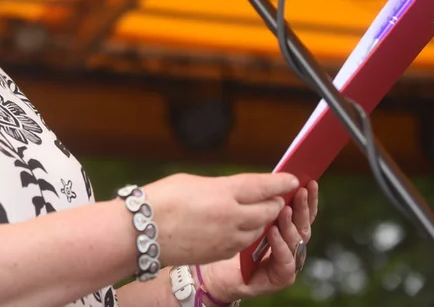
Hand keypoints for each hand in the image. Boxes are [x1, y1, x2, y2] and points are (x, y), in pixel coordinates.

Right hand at [143, 172, 299, 267]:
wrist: (140, 232)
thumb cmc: (161, 200)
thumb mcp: (193, 182)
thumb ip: (220, 187)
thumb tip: (235, 191)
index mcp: (223, 193)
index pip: (262, 186)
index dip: (280, 183)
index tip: (292, 179)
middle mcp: (230, 217)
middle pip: (267, 210)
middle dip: (275, 202)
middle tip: (277, 196)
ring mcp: (226, 239)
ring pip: (258, 229)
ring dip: (262, 220)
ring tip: (259, 211)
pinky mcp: (219, 254)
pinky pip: (242, 243)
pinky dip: (246, 233)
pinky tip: (238, 226)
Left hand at [202, 180, 319, 302]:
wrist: (217, 272)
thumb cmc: (234, 242)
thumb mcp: (249, 217)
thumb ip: (263, 203)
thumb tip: (275, 178)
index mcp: (287, 230)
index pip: (304, 214)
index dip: (308, 199)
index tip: (309, 182)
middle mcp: (292, 246)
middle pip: (303, 225)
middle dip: (302, 208)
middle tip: (300, 191)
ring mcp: (289, 262)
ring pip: (297, 242)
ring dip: (290, 224)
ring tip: (284, 209)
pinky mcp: (281, 277)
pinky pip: (286, 261)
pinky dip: (280, 246)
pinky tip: (273, 232)